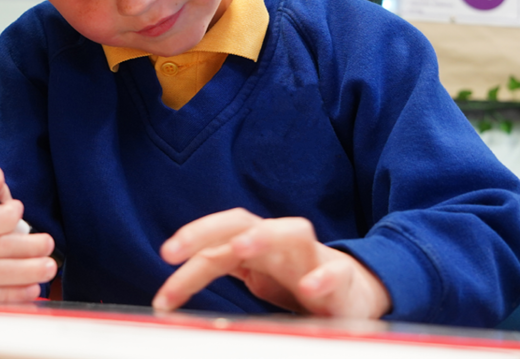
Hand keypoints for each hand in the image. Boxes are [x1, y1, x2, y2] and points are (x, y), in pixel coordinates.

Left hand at [152, 208, 390, 318]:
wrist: (356, 293)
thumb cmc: (297, 281)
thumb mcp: (254, 276)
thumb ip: (220, 269)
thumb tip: (168, 291)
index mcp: (254, 245)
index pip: (214, 242)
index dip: (186, 260)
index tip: (162, 298)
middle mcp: (279, 244)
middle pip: (240, 221)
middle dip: (204, 230)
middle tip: (171, 251)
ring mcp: (311, 258)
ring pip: (291, 231)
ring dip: (264, 236)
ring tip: (240, 248)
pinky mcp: (343, 279)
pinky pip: (335, 273)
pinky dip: (323, 277)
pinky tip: (310, 288)